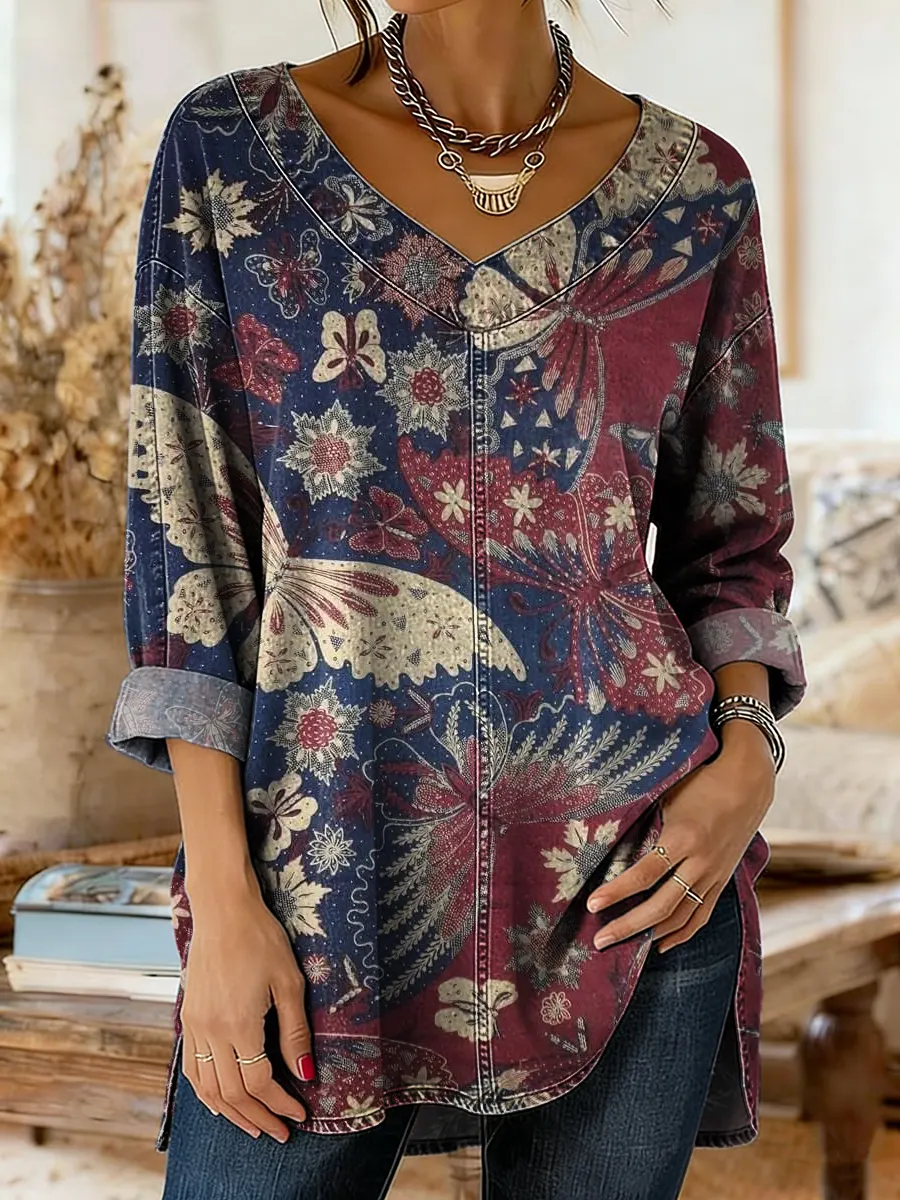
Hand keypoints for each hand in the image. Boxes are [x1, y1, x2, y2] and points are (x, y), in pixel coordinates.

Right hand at [180, 879, 312, 1141]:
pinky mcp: (188, 1017)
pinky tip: (220, 1102)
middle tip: (280, 1132)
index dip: (281, 1103)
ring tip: (254, 1126)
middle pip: (232, 1093)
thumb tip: (306, 1073)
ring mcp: (195, 1025)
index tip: (300, 1113)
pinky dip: (205, 1093)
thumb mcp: (289, 981)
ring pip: (207, 1088)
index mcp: (239, 1024)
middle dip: (258, 1117)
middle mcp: (211, 1031)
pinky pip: (190, 1069)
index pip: (259, 1082)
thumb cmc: (262, 938)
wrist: (223, 910)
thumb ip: (295, 1031)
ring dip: (231, 1113)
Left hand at [586, 721, 775, 953]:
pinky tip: (660, 945)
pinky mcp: (722, 881)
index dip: (617, 892)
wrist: (747, 783)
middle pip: (661, 905)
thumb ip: (645, 822)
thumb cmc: (700, 783)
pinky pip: (701, 915)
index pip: (645, 874)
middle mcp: (700, 862)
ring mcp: (713, 875)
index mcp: (683, 838)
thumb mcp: (667, 797)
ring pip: (680, 917)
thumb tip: (608, 840)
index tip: (592, 904)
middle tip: (599, 940)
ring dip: (650, 935)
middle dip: (627, 925)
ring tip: (622, 946)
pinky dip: (681, 934)